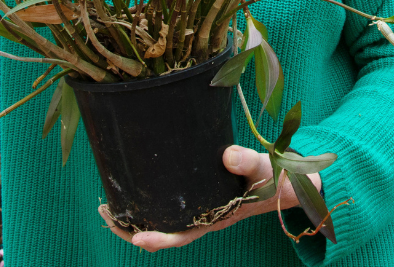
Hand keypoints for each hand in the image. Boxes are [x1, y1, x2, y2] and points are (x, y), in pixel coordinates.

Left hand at [96, 145, 323, 249]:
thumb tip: (226, 154)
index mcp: (217, 218)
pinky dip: (151, 202)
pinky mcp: (200, 195)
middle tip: (105, 212)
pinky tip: (137, 192)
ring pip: (162, 220)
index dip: (159, 238)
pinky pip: (171, 205)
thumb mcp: (266, 171)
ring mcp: (200, 208)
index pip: (183, 235)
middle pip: (162, 231)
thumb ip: (249, 163)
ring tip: (109, 205)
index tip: (137, 237)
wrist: (288, 181)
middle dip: (130, 228)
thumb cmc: (277, 179)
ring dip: (134, 216)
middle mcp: (203, 217)